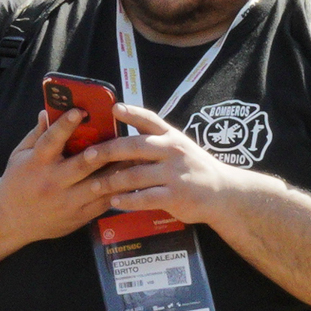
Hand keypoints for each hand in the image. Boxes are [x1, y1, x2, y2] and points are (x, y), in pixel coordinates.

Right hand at [0, 107, 126, 248]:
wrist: (14, 220)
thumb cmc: (18, 182)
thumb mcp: (20, 155)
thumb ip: (37, 134)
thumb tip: (47, 110)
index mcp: (37, 163)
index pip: (51, 141)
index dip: (65, 125)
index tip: (79, 111)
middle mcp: (53, 182)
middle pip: (82, 164)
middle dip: (103, 151)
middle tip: (122, 137)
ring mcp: (68, 201)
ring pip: (99, 185)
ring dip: (119, 171)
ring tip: (136, 157)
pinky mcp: (79, 216)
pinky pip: (104, 202)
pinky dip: (119, 190)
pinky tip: (133, 178)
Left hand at [93, 102, 229, 236]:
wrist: (223, 193)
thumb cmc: (195, 168)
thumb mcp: (180, 146)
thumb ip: (155, 139)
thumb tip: (123, 129)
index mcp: (172, 137)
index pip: (149, 119)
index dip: (131, 112)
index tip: (113, 109)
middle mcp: (173, 151)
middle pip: (134, 147)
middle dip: (108, 151)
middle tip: (87, 156)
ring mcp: (174, 174)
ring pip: (135, 175)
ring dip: (111, 181)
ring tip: (94, 185)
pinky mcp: (175, 196)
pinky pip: (144, 198)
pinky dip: (127, 201)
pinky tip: (114, 202)